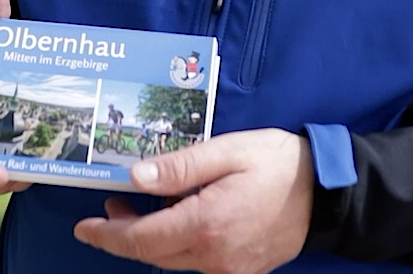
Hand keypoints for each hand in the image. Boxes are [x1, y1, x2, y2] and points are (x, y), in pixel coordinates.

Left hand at [73, 128, 313, 273]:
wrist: (328, 194)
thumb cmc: (278, 164)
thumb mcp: (227, 151)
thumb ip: (179, 167)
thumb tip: (135, 177)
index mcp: (205, 224)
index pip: (140, 240)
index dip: (106, 235)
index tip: (83, 227)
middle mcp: (213, 256)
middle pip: (152, 255)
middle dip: (123, 234)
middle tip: (112, 203)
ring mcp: (228, 268)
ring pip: (173, 260)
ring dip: (151, 238)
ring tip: (147, 203)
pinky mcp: (240, 270)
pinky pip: (196, 262)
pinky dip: (178, 243)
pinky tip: (182, 216)